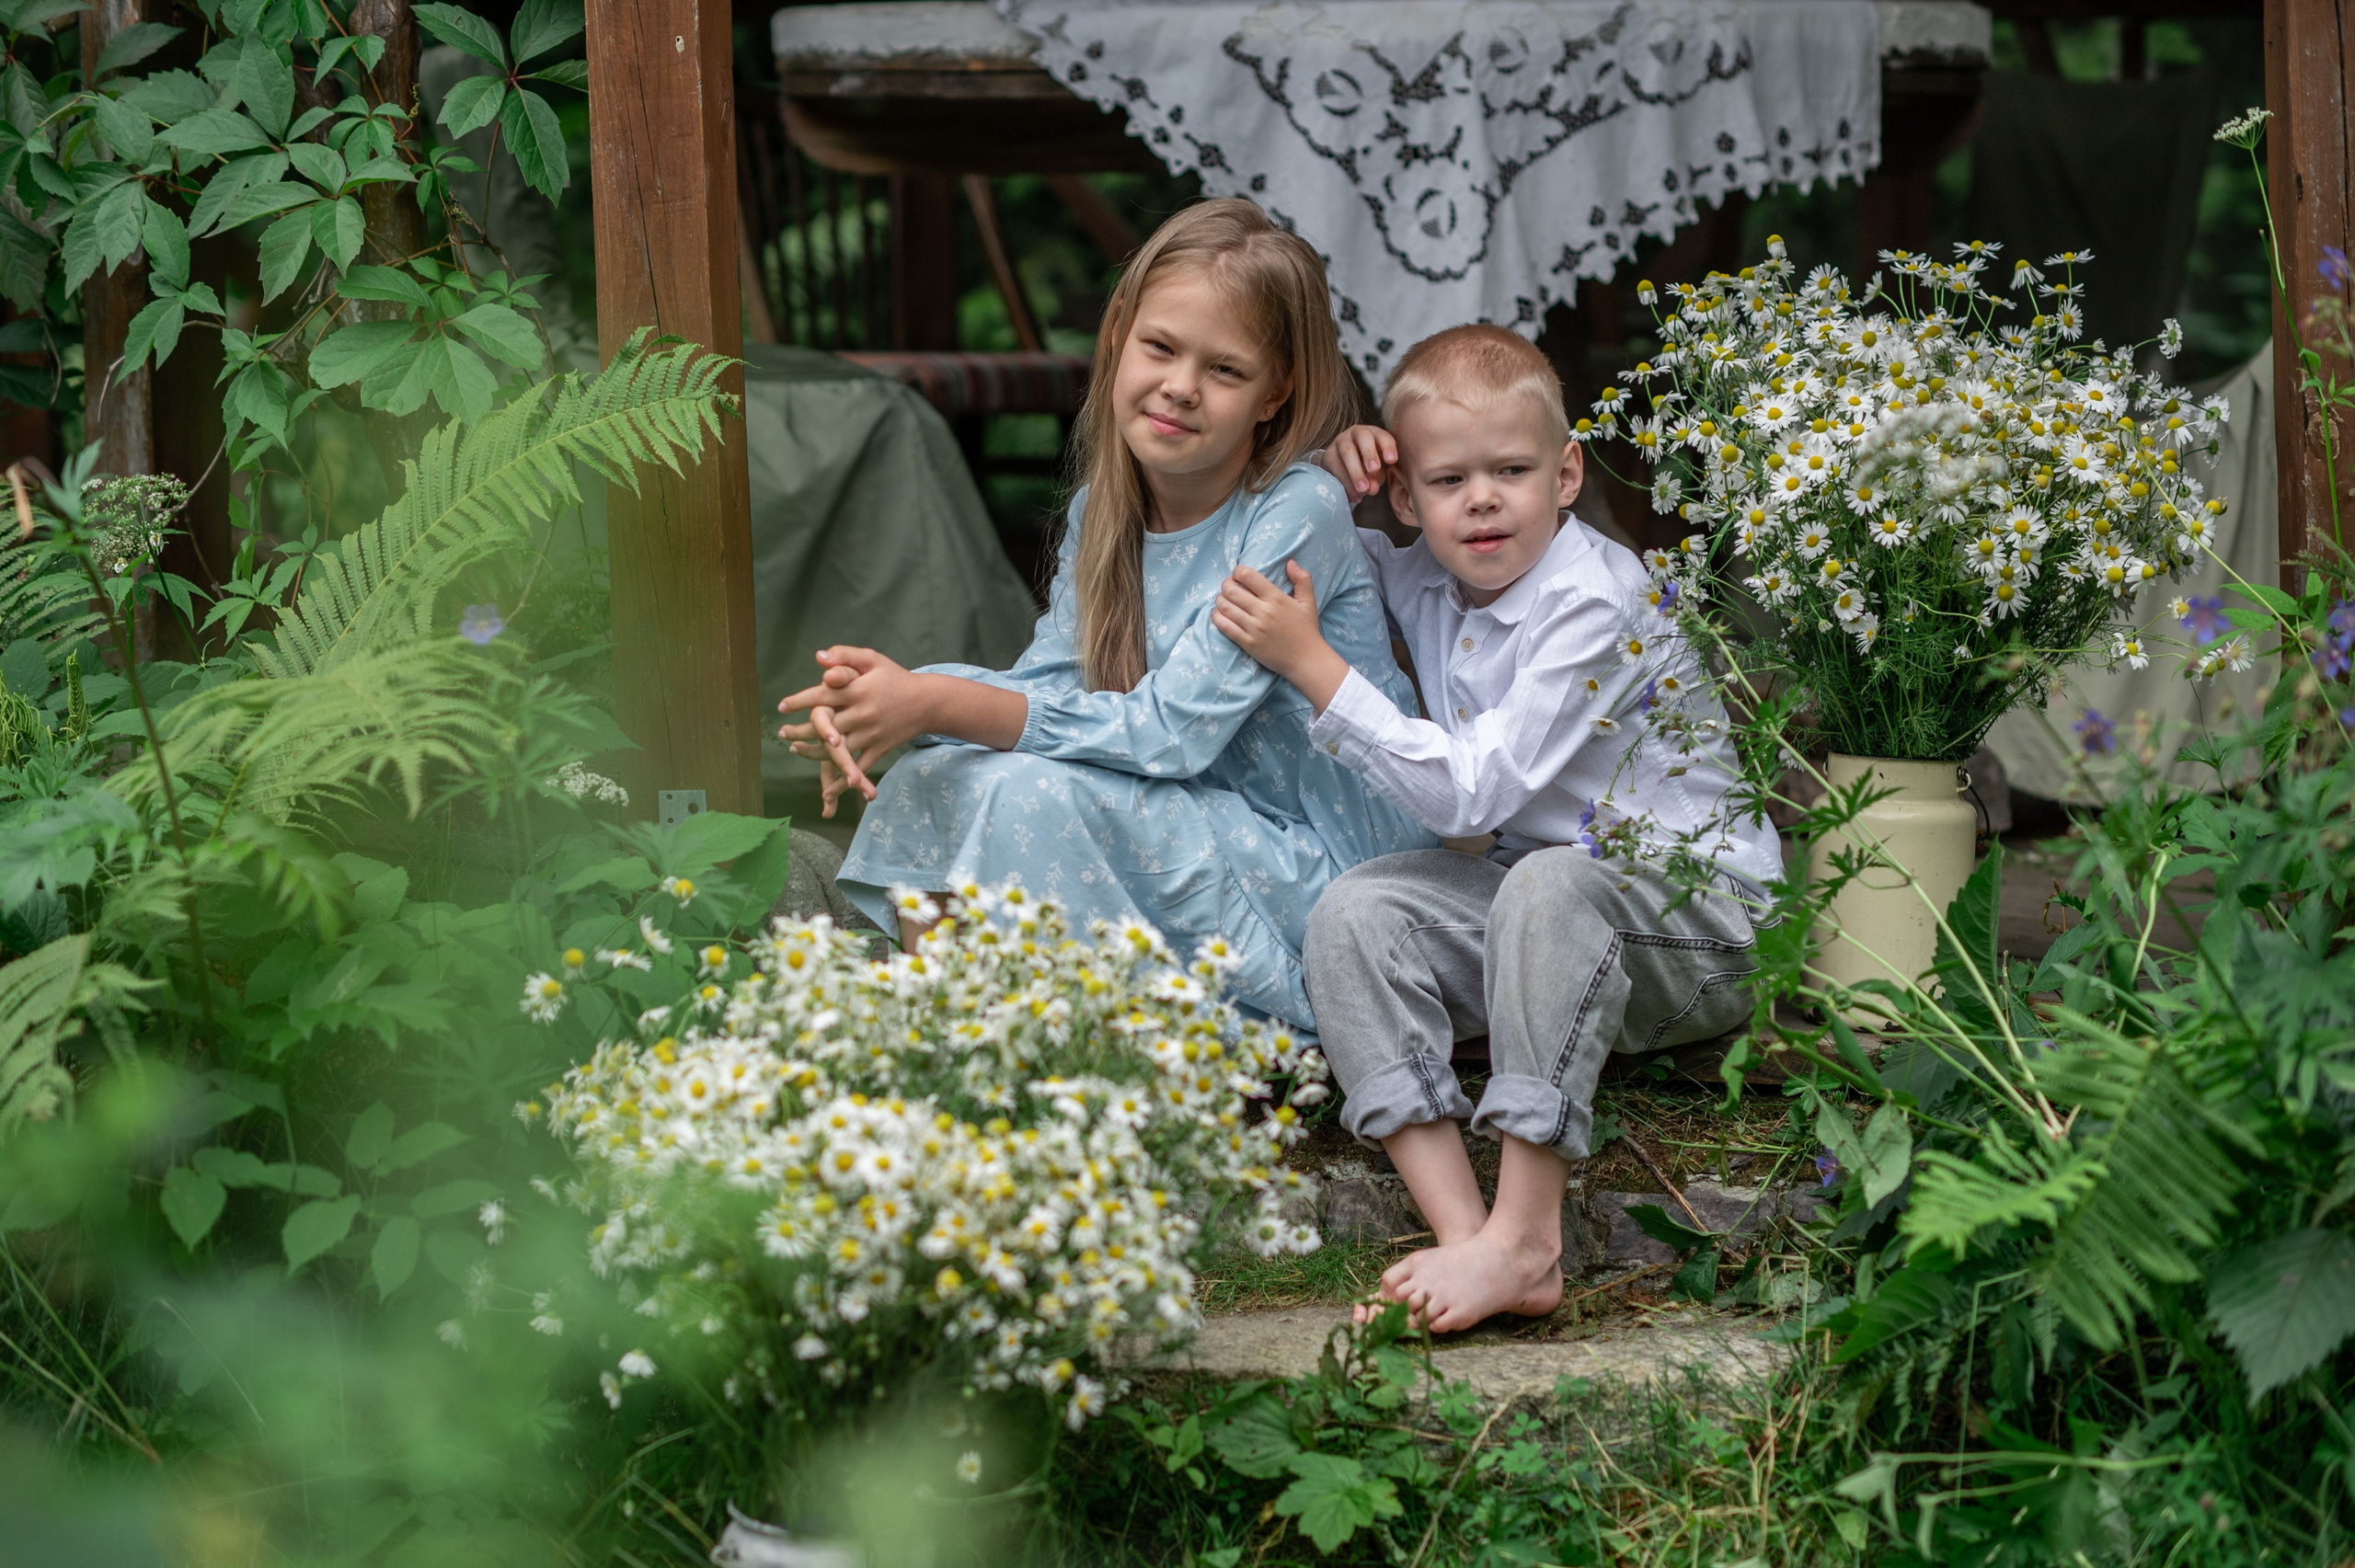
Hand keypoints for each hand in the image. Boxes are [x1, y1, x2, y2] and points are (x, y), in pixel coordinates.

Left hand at [778, 646, 930, 816]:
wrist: (928, 703)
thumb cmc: (895, 678)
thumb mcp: (872, 659)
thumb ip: (845, 655)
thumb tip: (818, 657)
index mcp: (859, 690)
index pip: (823, 695)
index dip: (800, 701)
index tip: (782, 706)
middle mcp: (863, 713)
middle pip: (826, 725)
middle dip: (800, 730)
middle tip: (782, 732)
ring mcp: (871, 734)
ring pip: (837, 749)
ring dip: (813, 752)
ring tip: (794, 748)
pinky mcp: (879, 749)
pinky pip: (858, 767)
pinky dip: (843, 780)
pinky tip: (827, 790)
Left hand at [1211, 561, 1351, 712]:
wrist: (1306, 659)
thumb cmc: (1306, 629)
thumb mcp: (1309, 601)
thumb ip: (1302, 578)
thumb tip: (1290, 562)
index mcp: (1276, 598)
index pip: (1247, 576)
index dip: (1238, 571)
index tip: (1239, 576)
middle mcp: (1263, 611)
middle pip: (1231, 590)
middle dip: (1226, 584)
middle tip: (1229, 587)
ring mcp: (1253, 628)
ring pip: (1224, 607)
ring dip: (1220, 600)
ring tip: (1225, 600)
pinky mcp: (1247, 643)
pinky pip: (1225, 627)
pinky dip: (1217, 617)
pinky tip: (1219, 614)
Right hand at [1315, 425, 1397, 498]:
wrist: (1342, 467)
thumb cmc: (1366, 466)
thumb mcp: (1376, 470)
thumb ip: (1376, 477)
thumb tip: (1371, 488)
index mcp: (1374, 434)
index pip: (1382, 435)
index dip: (1388, 446)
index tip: (1392, 460)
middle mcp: (1356, 433)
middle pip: (1363, 436)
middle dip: (1369, 453)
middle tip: (1374, 470)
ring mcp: (1340, 441)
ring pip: (1347, 452)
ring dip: (1356, 472)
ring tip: (1363, 490)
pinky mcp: (1329, 454)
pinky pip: (1336, 466)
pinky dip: (1345, 482)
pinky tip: (1354, 495)